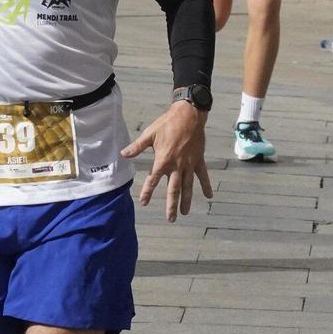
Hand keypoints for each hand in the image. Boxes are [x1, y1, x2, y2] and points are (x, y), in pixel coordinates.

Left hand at [121, 101, 212, 221]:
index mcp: (163, 160)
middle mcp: (177, 166)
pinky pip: (202, 176)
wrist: (189, 115)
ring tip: (185, 212)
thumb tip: (123, 154)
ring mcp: (189, 164)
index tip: (144, 203)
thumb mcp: (149, 134)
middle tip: (171, 219)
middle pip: (174, 189)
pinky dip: (206, 185)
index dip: (148, 192)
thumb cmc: (167, 124)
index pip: (153, 180)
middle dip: (171, 205)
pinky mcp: (199, 160)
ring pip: (188, 186)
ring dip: (186, 200)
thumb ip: (137, 147)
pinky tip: (209, 196)